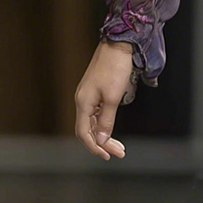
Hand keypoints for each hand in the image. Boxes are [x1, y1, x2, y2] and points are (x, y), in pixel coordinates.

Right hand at [74, 40, 132, 160]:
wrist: (118, 46)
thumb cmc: (115, 69)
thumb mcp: (114, 98)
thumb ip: (107, 120)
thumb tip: (102, 140)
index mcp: (83, 103)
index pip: (84, 133)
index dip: (95, 147)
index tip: (107, 156)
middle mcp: (82, 101)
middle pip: (89, 130)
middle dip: (103, 144)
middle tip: (120, 153)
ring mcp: (88, 97)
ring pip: (94, 124)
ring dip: (105, 136)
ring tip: (120, 147)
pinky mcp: (95, 93)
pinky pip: (97, 115)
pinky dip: (105, 126)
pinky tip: (112, 132)